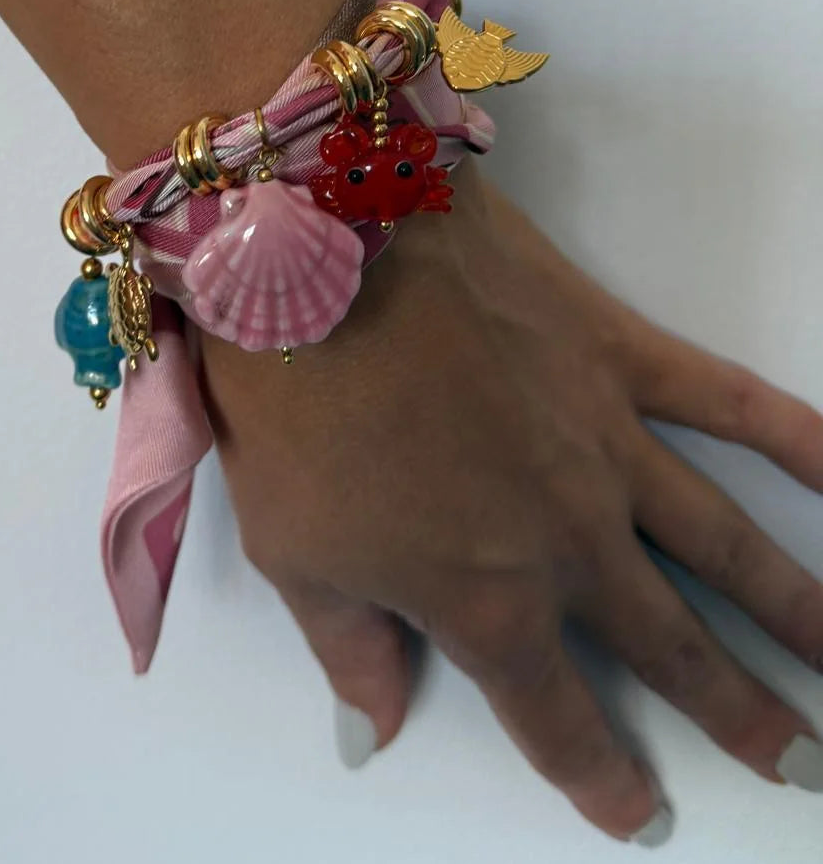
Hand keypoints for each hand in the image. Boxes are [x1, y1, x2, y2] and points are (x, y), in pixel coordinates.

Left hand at [200, 158, 822, 843]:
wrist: (317, 255)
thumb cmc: (291, 408)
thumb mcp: (290, 553)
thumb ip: (348, 649)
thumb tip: (381, 726)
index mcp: (483, 601)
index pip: (555, 715)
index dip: (598, 773)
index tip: (637, 812)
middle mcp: (569, 540)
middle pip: (668, 643)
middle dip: (736, 710)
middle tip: (798, 760)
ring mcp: (606, 444)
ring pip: (723, 543)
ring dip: (794, 607)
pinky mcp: (617, 353)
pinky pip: (725, 400)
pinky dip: (796, 437)